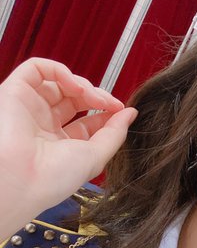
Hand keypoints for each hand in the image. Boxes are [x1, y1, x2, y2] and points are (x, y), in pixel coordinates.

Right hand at [0, 57, 137, 238]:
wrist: (23, 178)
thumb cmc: (54, 177)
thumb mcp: (95, 157)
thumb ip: (115, 134)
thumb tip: (131, 113)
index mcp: (61, 147)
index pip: (87, 123)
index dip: (106, 114)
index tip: (122, 111)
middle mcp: (44, 127)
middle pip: (75, 100)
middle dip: (97, 98)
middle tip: (111, 104)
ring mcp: (30, 109)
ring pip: (59, 83)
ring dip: (82, 85)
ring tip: (93, 96)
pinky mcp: (15, 92)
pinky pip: (37, 69)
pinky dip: (60, 71)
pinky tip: (75, 86)